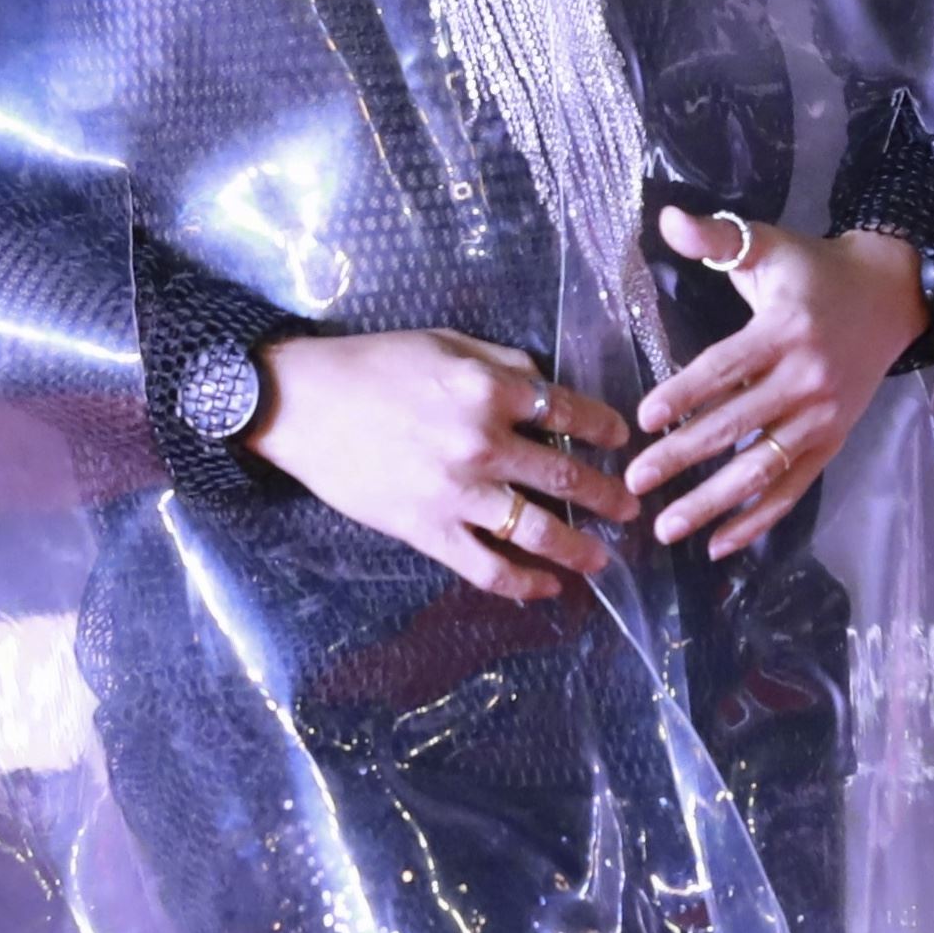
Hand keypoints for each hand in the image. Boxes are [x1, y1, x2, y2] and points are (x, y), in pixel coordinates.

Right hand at [246, 330, 632, 603]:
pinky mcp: (430, 531)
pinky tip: (546, 588)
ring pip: (538, 531)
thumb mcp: (446, 344)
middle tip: (629, 510)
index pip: (570, 414)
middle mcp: (485, 444)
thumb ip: (502, 364)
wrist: (304, 405)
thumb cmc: (372, 366)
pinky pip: (488, 568)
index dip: (605, 430)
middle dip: (608, 498)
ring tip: (601, 559)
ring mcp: (459, 494)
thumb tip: (544, 385)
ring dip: (579, 549)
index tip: (622, 441)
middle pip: (567, 478)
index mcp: (491, 391)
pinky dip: (523, 584)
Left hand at [624, 214, 923, 558]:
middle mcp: (808, 379)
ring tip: (668, 529)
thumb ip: (717, 237)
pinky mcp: (832, 443)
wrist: (890, 296)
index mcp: (784, 331)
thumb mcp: (769, 245)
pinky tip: (720, 544)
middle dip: (682, 458)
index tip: (643, 420)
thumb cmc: (814, 271)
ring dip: (713, 504)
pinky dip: (757, 520)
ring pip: (762, 469)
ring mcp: (823, 418)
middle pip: (736, 426)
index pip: (726, 369)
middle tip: (635, 483)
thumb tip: (666, 219)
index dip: (684, 395)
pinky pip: (791, 489)